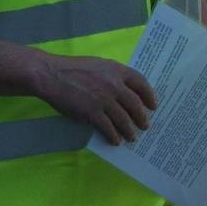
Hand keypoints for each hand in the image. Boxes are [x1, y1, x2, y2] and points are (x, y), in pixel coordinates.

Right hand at [33, 55, 156, 144]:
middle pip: (135, 105)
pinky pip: (107, 128)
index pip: (141, 84)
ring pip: (123, 119)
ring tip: (133, 137)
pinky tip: (116, 140)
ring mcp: (104, 100)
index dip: (149, 96)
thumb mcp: (100, 65)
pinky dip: (113, 135)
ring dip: (130, 130)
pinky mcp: (92, 113)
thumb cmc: (74, 68)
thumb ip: (114, 75)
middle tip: (146, 126)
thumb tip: (125, 90)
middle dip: (142, 117)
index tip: (153, 106)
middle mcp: (114, 85)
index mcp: (118, 70)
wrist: (52, 75)